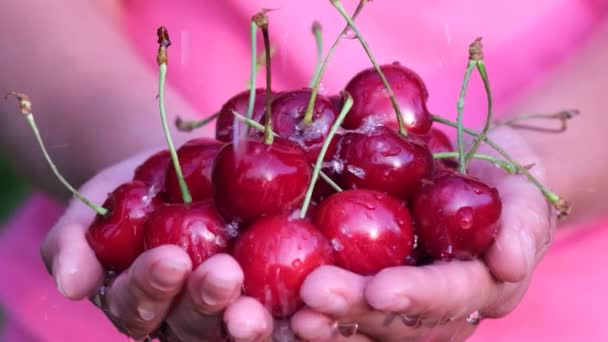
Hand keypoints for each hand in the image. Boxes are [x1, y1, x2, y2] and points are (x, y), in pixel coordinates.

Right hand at [40, 151, 273, 340]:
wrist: (181, 172)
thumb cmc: (130, 193)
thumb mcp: (92, 207)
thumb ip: (72, 243)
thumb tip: (69, 283)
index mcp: (139, 303)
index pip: (139, 308)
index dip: (151, 288)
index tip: (167, 257)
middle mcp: (184, 317)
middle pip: (193, 325)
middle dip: (205, 301)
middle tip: (221, 273)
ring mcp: (228, 309)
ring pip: (238, 325)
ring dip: (250, 315)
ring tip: (260, 293)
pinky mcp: (268, 292)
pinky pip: (284, 306)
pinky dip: (296, 305)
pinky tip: (310, 289)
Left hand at [291, 126, 555, 340]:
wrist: (471, 184)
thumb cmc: (501, 192)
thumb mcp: (523, 203)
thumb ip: (521, 230)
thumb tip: (507, 263)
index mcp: (471, 294)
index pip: (446, 301)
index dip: (416, 297)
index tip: (382, 287)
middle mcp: (427, 313)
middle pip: (390, 323)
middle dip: (352, 313)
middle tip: (311, 297)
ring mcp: (390, 303)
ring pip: (354, 323)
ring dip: (318, 319)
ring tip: (280, 309)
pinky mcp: (359, 284)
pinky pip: (331, 301)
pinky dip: (297, 301)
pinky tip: (263, 291)